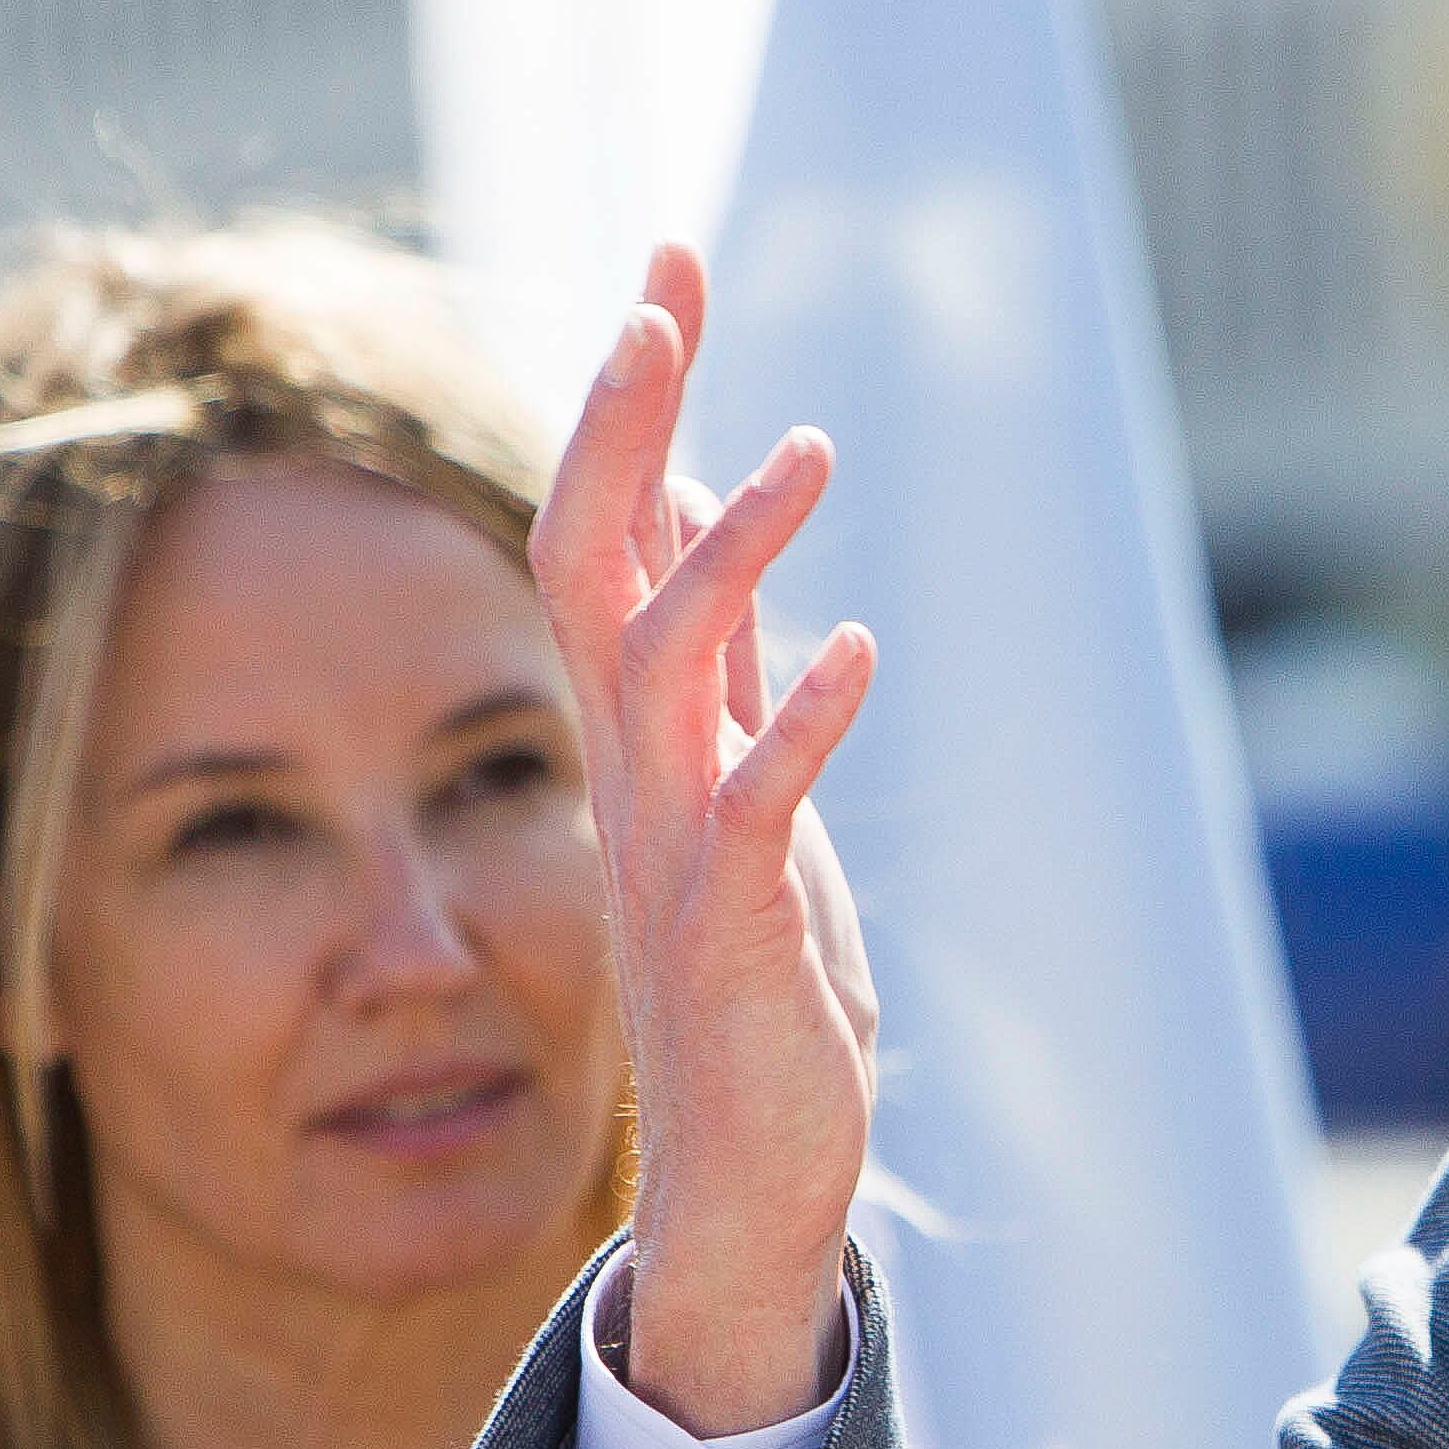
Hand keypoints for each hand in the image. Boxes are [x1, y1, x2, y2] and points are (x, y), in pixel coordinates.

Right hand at [537, 242, 879, 1430]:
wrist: (751, 1180)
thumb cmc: (761, 980)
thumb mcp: (743, 783)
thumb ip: (724, 661)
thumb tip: (706, 514)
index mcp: (645, 732)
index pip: (611, 527)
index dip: (632, 400)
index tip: (665, 268)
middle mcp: (637, 775)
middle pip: (591, 564)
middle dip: (621, 428)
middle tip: (659, 300)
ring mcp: (675, 852)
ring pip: (663, 669)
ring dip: (727, 554)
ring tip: (804, 450)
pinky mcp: (733, 935)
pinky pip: (753, 812)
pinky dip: (800, 726)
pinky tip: (857, 651)